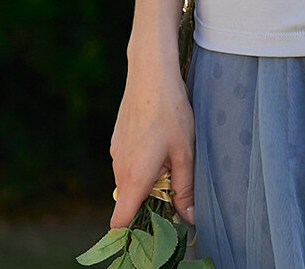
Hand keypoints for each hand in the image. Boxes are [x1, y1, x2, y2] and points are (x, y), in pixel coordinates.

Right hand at [109, 57, 196, 229]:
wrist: (150, 73)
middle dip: (148, 202)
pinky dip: (140, 163)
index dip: (133, 231)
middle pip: (128, 202)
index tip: (154, 227)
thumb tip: (189, 218)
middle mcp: (119, 168)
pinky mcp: (117, 140)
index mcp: (134, 176)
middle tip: (173, 186)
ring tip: (169, 157)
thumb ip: (185, 188)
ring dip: (146, 180)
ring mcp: (116, 153)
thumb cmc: (170, 111)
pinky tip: (158, 142)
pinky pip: (127, 163)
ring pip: (128, 181)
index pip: (120, 222)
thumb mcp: (185, 151)